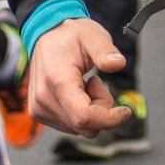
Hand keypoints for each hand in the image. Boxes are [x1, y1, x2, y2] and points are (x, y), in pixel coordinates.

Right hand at [26, 18, 132, 136]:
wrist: (46, 34)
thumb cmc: (71, 35)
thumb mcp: (93, 35)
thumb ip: (105, 50)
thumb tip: (118, 64)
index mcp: (57, 79)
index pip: (84, 116)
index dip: (109, 119)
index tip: (125, 110)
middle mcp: (44, 99)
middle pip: (85, 126)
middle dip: (101, 110)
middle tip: (96, 82)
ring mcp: (39, 109)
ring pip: (79, 129)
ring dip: (91, 111)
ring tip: (84, 83)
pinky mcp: (39, 113)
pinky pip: (70, 126)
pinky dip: (80, 113)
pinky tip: (76, 91)